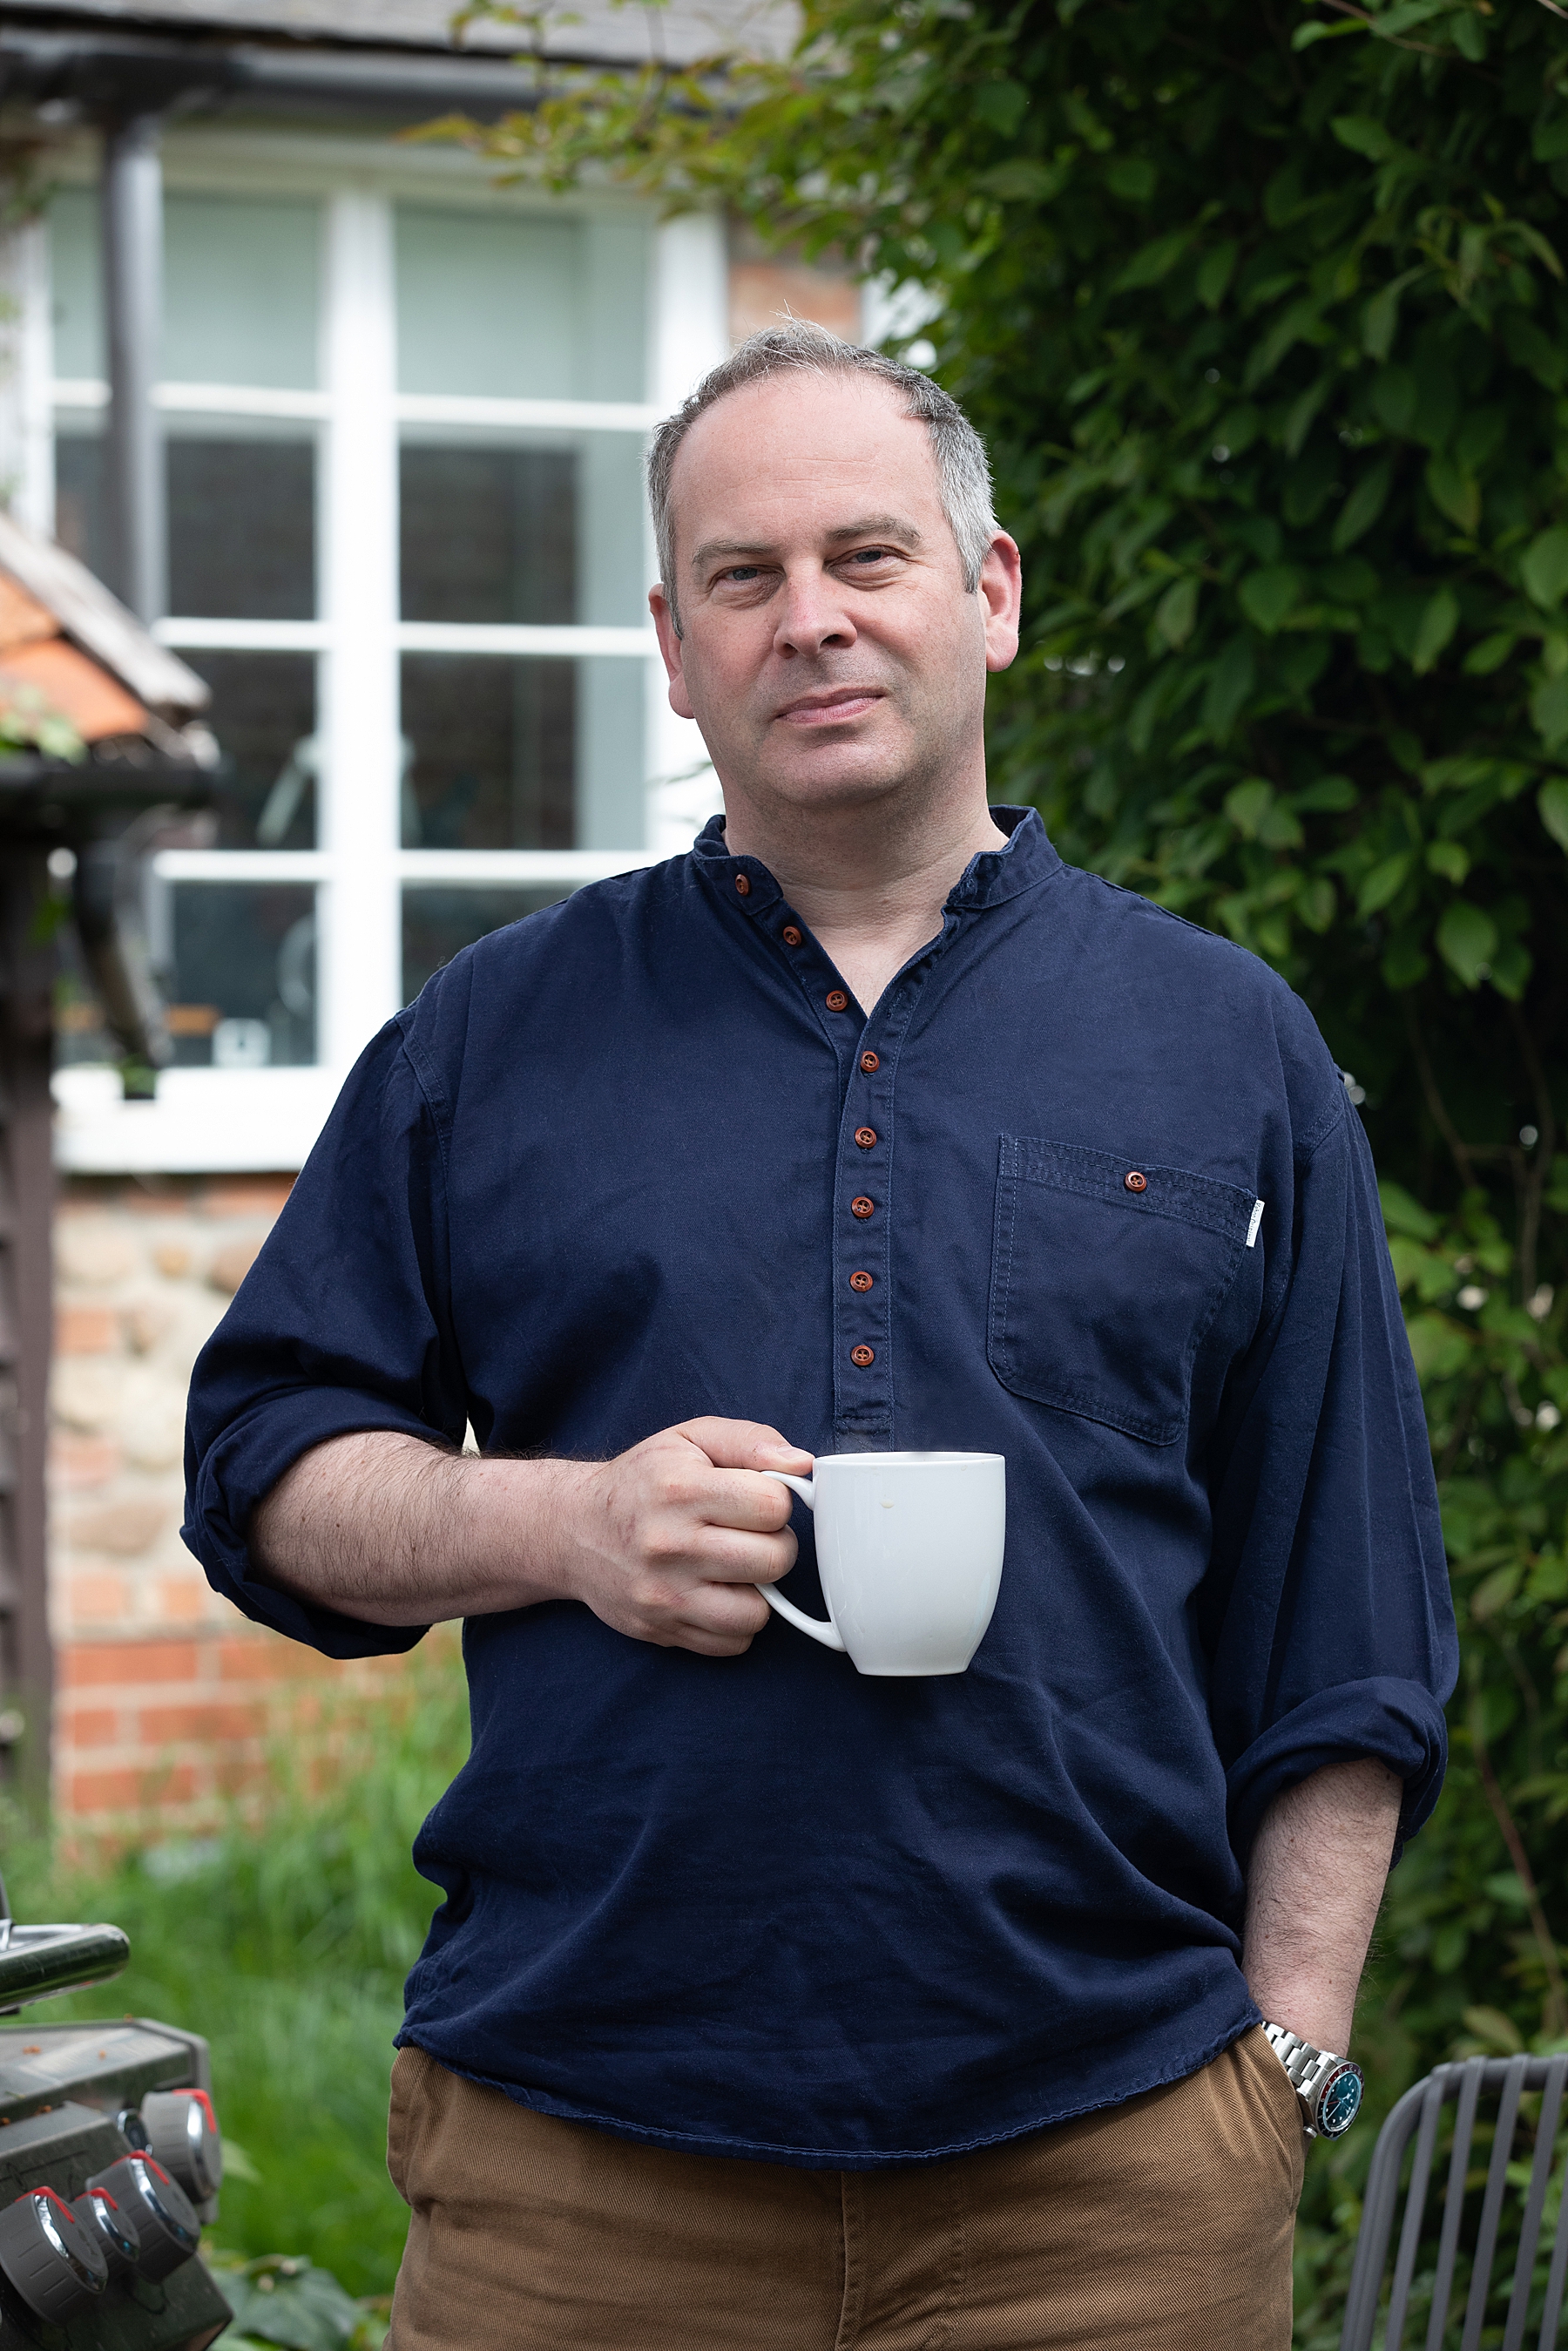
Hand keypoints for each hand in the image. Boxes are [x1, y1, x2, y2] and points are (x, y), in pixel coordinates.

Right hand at [557, 1418, 810, 1656]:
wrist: (573, 1530)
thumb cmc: (642, 1480)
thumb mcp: (690, 1438)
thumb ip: (750, 1440)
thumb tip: (802, 1464)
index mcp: (680, 1489)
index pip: (773, 1505)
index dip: (777, 1500)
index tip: (756, 1498)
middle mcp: (669, 1544)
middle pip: (774, 1559)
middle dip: (775, 1544)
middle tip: (750, 1534)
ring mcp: (663, 1594)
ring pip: (758, 1611)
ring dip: (758, 1589)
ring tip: (736, 1567)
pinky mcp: (661, 1629)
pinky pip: (733, 1643)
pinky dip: (735, 1622)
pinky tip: (716, 1593)